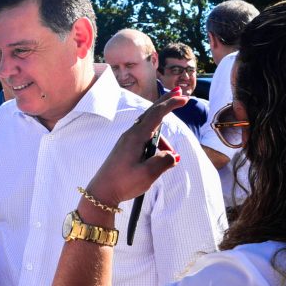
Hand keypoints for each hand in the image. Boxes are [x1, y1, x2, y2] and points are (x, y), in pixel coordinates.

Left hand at [87, 89, 186, 207]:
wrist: (102, 192)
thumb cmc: (123, 182)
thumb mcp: (148, 174)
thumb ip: (164, 161)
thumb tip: (172, 155)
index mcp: (136, 137)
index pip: (156, 114)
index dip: (171, 104)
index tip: (183, 98)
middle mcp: (131, 135)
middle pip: (151, 114)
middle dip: (166, 103)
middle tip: (179, 93)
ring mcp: (127, 141)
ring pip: (151, 132)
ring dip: (164, 141)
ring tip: (169, 159)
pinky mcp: (126, 149)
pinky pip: (145, 139)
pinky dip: (156, 143)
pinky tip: (161, 158)